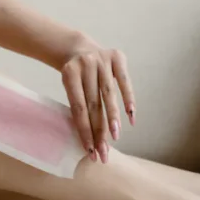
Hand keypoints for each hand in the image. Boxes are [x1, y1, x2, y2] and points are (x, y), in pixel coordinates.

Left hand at [60, 42, 135, 163]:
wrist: (77, 47)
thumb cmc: (74, 75)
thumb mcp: (68, 85)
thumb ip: (78, 104)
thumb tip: (89, 138)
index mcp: (69, 73)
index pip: (78, 107)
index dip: (84, 129)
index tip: (90, 150)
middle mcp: (85, 65)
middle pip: (93, 104)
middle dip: (99, 130)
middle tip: (103, 152)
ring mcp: (101, 60)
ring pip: (108, 94)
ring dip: (113, 118)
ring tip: (116, 138)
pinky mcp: (117, 56)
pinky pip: (125, 81)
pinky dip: (129, 99)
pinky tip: (131, 117)